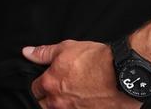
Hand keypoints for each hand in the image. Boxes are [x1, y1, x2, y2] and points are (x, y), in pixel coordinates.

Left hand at [22, 41, 139, 108]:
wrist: (123, 72)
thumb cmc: (97, 59)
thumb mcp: (66, 48)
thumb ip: (44, 53)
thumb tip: (27, 53)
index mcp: (50, 84)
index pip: (35, 89)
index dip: (40, 84)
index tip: (47, 81)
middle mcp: (59, 102)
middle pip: (44, 105)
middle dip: (49, 99)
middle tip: (61, 90)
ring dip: (64, 105)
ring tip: (76, 95)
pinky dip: (80, 108)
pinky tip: (87, 101)